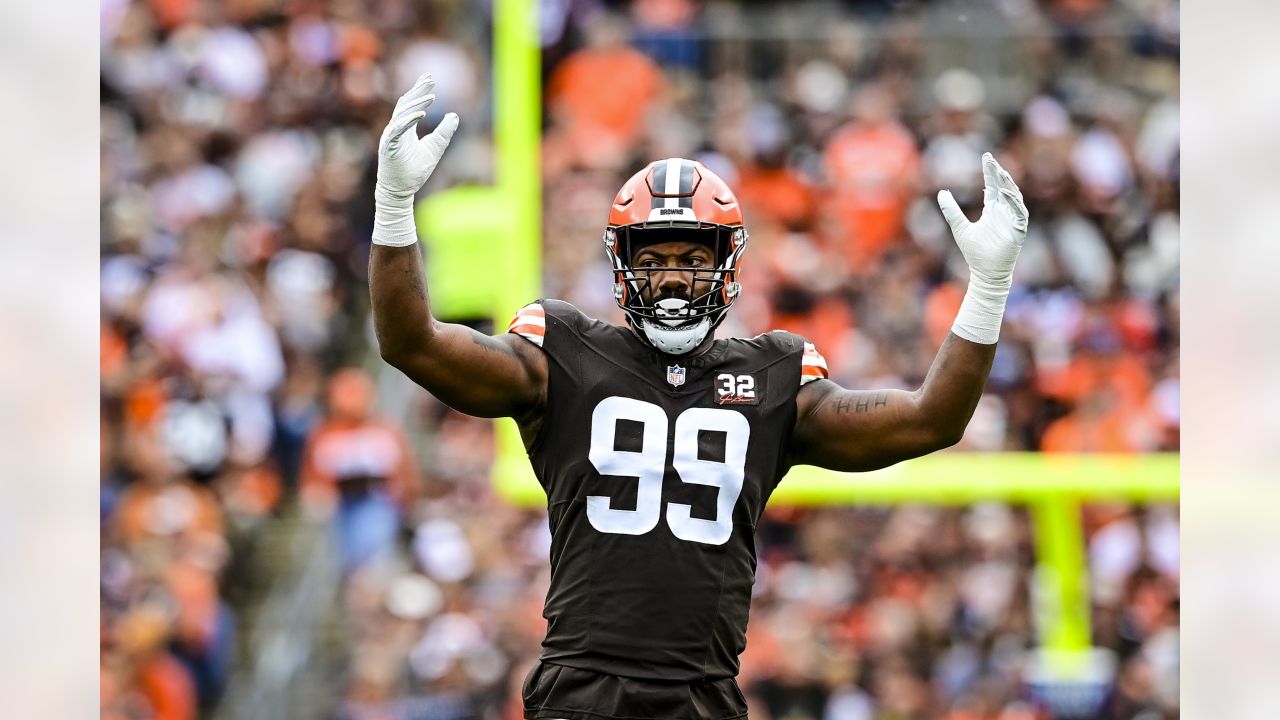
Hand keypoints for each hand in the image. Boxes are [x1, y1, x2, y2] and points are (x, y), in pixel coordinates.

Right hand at [372, 74, 458, 245]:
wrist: (400, 192)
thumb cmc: (414, 172)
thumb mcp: (435, 149)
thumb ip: (444, 133)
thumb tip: (455, 116)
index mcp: (405, 128)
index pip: (412, 105)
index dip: (420, 91)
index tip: (429, 78)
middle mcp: (396, 129)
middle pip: (406, 104)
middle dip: (418, 90)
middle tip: (429, 78)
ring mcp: (390, 137)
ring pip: (402, 114)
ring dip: (416, 104)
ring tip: (431, 96)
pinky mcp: (389, 147)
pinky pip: (397, 130)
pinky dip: (408, 121)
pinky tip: (421, 114)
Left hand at [937, 152, 1028, 286]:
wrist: (984, 272)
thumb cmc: (974, 252)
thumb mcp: (959, 227)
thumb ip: (951, 210)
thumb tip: (941, 193)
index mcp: (993, 210)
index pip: (993, 186)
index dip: (990, 172)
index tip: (986, 157)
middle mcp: (1004, 212)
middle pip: (1004, 187)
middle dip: (998, 173)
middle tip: (990, 159)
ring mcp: (1013, 220)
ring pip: (1014, 197)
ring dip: (1007, 184)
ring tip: (999, 172)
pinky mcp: (1018, 230)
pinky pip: (1019, 213)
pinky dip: (1013, 202)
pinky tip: (1005, 193)